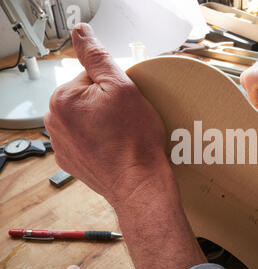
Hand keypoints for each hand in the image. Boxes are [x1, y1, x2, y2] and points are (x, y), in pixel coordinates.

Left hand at [44, 23, 167, 204]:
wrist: (138, 183)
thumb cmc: (134, 141)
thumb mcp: (122, 88)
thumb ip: (97, 56)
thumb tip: (82, 33)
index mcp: (63, 99)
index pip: (89, 76)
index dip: (113, 86)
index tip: (124, 102)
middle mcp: (55, 122)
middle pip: (85, 97)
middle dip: (105, 103)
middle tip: (125, 119)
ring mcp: (62, 144)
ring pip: (86, 118)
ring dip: (102, 121)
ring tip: (122, 135)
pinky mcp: (71, 160)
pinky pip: (86, 139)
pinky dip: (99, 140)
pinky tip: (114, 146)